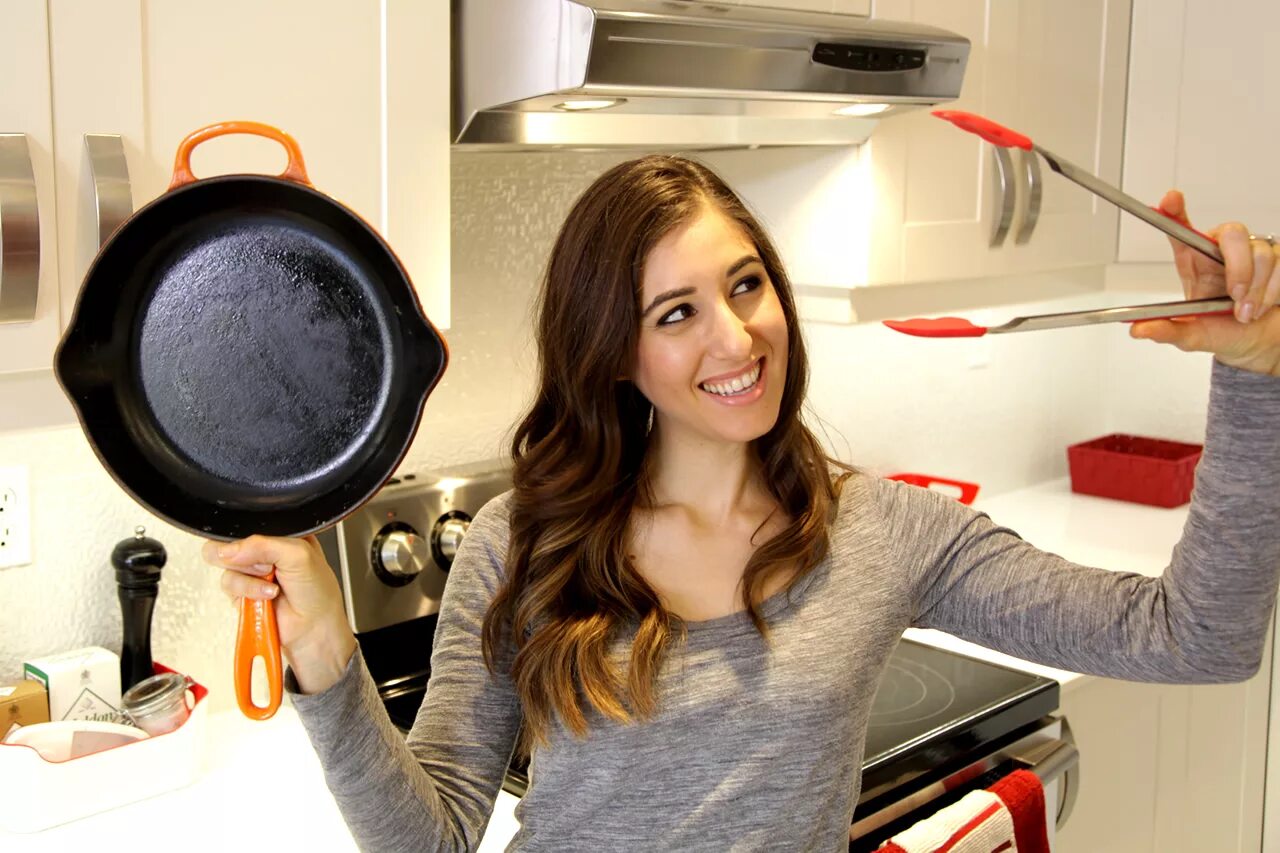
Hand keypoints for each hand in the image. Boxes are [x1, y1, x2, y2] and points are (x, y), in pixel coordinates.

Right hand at [202, 534, 356, 693]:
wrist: (315, 630)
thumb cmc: (318, 593)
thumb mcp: (299, 554)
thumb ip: (263, 545)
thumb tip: (229, 549)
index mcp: (282, 535)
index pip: (253, 521)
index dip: (251, 532)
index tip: (263, 546)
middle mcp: (265, 552)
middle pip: (233, 540)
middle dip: (246, 554)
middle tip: (266, 565)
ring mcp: (252, 572)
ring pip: (226, 562)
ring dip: (250, 575)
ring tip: (271, 583)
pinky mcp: (242, 592)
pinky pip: (228, 584)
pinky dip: (246, 590)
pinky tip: (266, 595)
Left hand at [1129, 190, 1279, 376]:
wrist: (1254, 340)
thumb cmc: (1220, 330)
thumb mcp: (1190, 335)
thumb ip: (1167, 331)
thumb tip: (1138, 330)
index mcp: (1193, 262)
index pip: (1181, 229)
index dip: (1175, 211)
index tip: (1169, 200)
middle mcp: (1221, 251)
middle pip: (1233, 233)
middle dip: (1238, 266)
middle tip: (1235, 295)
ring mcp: (1251, 252)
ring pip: (1261, 253)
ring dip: (1256, 289)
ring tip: (1244, 312)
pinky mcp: (1277, 259)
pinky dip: (1271, 292)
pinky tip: (1260, 306)